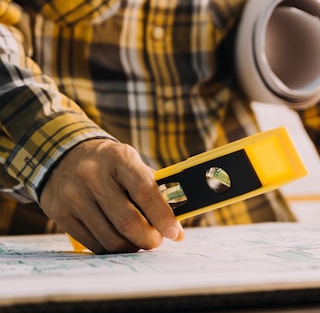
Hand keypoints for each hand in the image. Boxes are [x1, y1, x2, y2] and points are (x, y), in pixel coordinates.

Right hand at [40, 139, 183, 253]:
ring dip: (131, 247)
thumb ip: (153, 190)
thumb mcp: (132, 164)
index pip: (144, 191)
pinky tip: (118, 240)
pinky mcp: (60, 213)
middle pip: (127, 221)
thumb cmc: (111, 165)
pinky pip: (93, 243)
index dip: (162, 216)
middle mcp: (93, 175)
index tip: (174, 233)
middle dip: (148, 239)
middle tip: (156, 241)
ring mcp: (73, 194)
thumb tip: (175, 227)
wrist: (65, 156)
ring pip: (110, 238)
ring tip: (138, 241)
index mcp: (119, 158)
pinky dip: (111, 248)